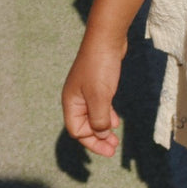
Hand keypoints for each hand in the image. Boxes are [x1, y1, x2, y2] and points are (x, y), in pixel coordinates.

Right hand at [61, 37, 126, 156]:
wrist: (107, 38)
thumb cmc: (100, 66)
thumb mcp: (100, 96)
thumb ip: (98, 118)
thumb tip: (100, 134)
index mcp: (71, 102)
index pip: (77, 131)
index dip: (92, 141)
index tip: (109, 147)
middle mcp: (76, 98)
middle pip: (84, 126)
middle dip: (98, 138)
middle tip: (113, 148)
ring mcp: (86, 91)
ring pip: (93, 116)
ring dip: (103, 128)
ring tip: (115, 138)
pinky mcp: (97, 84)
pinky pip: (99, 106)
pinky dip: (106, 115)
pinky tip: (115, 120)